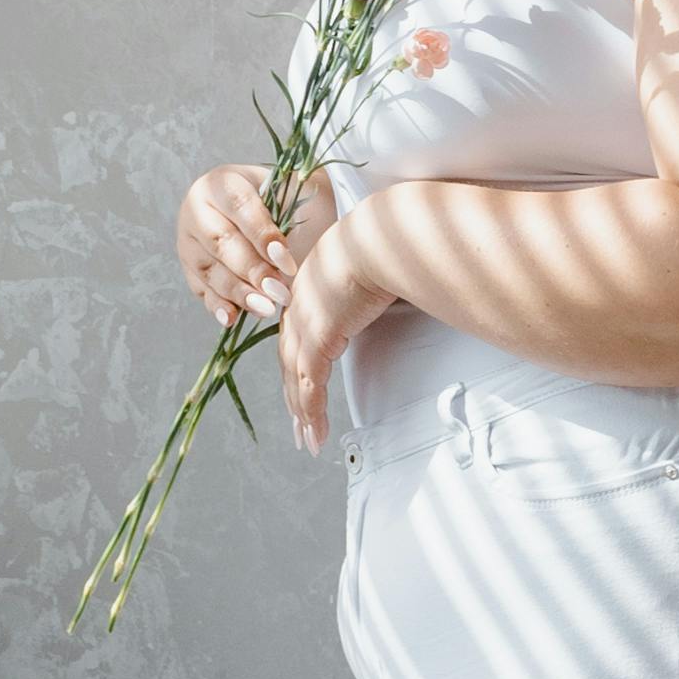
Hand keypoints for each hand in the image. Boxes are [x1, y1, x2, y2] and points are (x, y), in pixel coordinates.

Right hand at [178, 162, 328, 326]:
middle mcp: (197, 209)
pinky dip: (218, 306)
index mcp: (223, 182)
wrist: (274, 211)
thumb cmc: (288, 204)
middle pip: (221, 242)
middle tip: (281, 292)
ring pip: (209, 269)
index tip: (288, 263)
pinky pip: (201, 290)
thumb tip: (284, 261)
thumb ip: (291, 218)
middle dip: (252, 271)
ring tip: (266, 308)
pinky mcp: (189, 268)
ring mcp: (188, 240)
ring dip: (238, 293)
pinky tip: (232, 318)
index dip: (263, 237)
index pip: (240, 207)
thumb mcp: (294, 198)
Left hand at [280, 211, 402, 449]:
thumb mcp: (369, 266)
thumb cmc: (382, 243)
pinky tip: (317, 434)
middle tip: (299, 427)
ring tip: (309, 441)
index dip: (296, 366)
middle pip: (289, 363)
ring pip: (296, 380)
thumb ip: (369, 284)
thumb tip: (388, 288)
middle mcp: (297, 308)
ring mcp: (304, 324)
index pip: (295, 336)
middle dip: (293, 399)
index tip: (300, 387)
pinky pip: (310, 386)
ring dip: (302, 415)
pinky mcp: (317, 339)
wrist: (379, 237)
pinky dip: (312, 413)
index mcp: (306, 289)